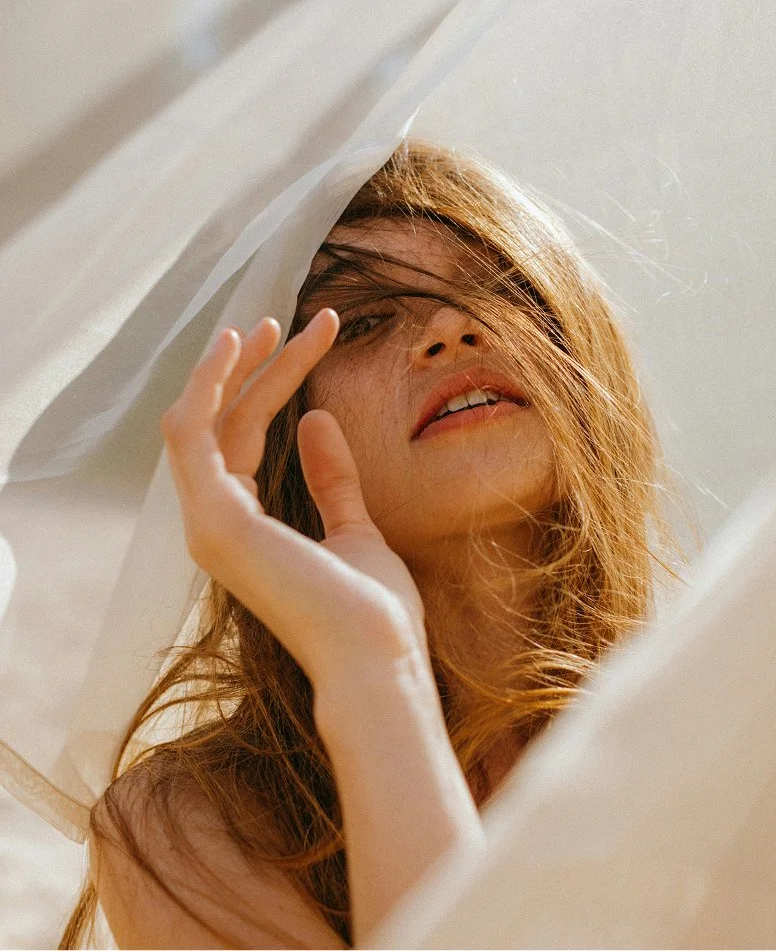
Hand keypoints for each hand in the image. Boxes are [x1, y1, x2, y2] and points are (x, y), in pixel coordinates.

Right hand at [160, 308, 427, 688]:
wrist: (379, 657)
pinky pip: (192, 434)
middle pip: (221, 425)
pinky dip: (208, 386)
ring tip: (265, 324)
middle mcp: (216, 525)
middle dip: (249, 370)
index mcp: (245, 529)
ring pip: (198, 423)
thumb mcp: (355, 528)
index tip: (311, 340)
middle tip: (282, 321)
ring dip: (227, 369)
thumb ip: (331, 480)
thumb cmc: (372, 609)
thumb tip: (317, 419)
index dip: (273, 386)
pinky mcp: (215, 519)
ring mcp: (209, 525)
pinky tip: (237, 347)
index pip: (246, 441)